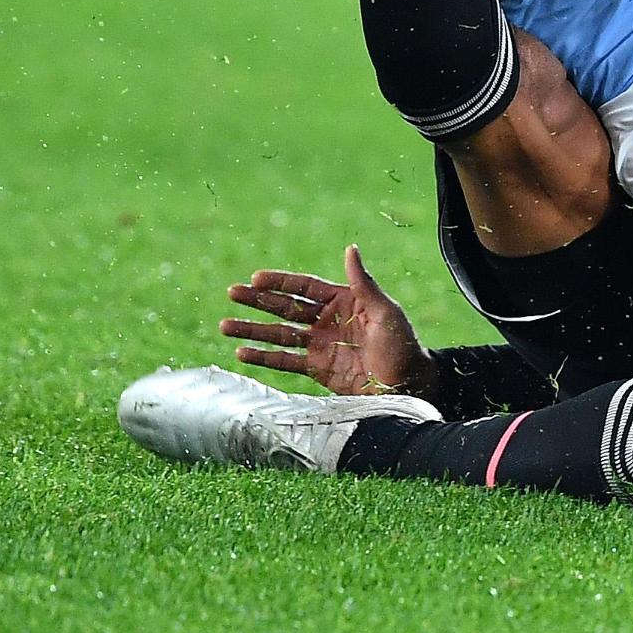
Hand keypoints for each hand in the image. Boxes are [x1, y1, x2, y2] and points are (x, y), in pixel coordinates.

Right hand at [222, 246, 432, 396]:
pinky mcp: (317, 369)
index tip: (256, 278)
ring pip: (279, 334)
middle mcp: (327, 321)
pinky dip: (263, 357)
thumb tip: (351, 248)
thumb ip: (363, 284)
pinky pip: (285, 361)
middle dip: (258, 301)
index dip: (281, 282)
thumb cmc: (403, 345)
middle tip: (232, 293)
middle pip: (286, 307)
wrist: (407, 384)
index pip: (305, 287)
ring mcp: (320, 345)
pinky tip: (242, 352)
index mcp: (344, 301)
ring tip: (225, 325)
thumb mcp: (386, 312)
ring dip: (253, 329)